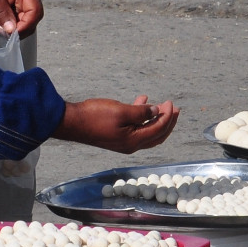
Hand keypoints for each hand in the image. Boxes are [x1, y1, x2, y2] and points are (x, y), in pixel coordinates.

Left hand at [0, 0, 44, 34]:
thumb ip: (2, 14)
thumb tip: (12, 31)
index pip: (35, 12)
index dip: (26, 25)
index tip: (12, 33)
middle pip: (31, 20)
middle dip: (16, 28)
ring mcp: (19, 4)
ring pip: (21, 24)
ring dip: (8, 28)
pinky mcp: (11, 9)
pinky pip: (12, 23)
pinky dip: (3, 25)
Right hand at [55, 95, 179, 152]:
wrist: (72, 122)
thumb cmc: (95, 116)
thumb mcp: (121, 111)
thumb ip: (140, 112)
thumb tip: (156, 110)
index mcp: (134, 140)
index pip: (158, 129)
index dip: (167, 116)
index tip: (170, 103)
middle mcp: (131, 145)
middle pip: (157, 135)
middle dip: (167, 122)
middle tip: (175, 109)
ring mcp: (123, 142)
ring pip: (147, 132)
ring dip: (156, 119)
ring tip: (162, 106)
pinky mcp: (117, 137)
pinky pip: (136, 128)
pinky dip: (142, 117)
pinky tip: (141, 102)